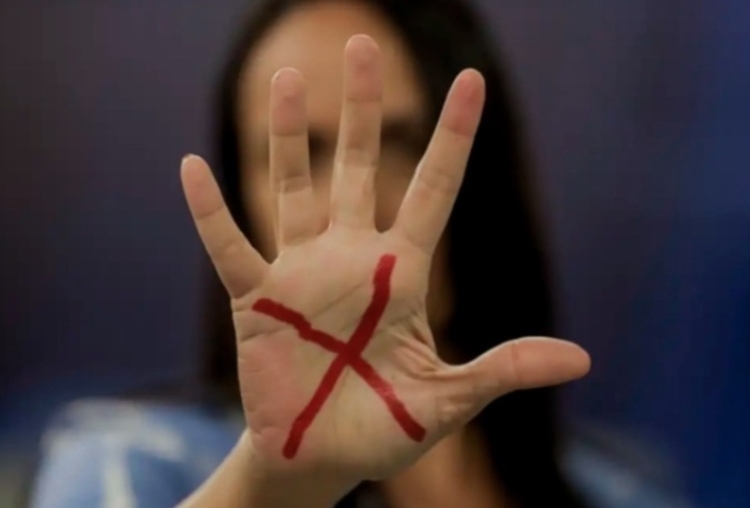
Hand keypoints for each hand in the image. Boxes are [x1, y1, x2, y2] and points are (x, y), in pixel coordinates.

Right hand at [181, 34, 588, 487]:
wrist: (322, 459)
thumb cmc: (386, 428)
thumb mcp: (448, 399)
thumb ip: (504, 369)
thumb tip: (582, 360)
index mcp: (403, 275)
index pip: (434, 189)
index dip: (454, 136)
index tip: (472, 82)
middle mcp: (352, 259)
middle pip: (361, 167)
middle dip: (363, 109)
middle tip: (362, 44)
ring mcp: (301, 274)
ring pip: (294, 190)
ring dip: (290, 137)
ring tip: (289, 79)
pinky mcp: (256, 300)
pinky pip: (230, 247)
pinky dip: (210, 213)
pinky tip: (192, 167)